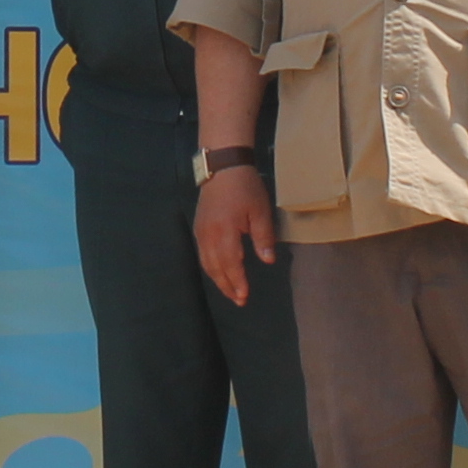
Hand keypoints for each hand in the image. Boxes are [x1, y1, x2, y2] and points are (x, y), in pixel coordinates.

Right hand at [193, 163, 277, 304]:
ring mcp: (201, 231)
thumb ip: (263, 238)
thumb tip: (268, 261)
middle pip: (216, 268)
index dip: (237, 282)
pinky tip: (219, 271)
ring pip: (207, 263)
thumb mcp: (260, 211)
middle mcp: (208, 235)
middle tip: (238, 300)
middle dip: (227, 286)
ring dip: (218, 279)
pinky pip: (203, 254)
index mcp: (225, 232)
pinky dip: (211, 267)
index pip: (231, 264)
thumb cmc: (245, 187)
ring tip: (229, 291)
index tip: (244, 297)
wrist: (223, 166)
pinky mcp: (199, 227)